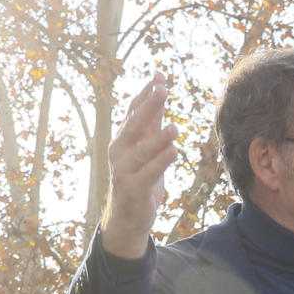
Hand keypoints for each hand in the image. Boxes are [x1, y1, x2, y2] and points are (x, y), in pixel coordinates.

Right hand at [100, 73, 177, 259]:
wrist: (128, 216)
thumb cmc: (141, 178)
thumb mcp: (147, 149)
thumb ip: (153, 124)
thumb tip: (160, 90)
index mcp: (123, 139)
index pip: (133, 111)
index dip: (146, 94)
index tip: (159, 76)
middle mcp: (119, 151)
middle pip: (134, 125)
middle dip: (148, 106)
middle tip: (163, 90)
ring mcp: (124, 170)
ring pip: (141, 150)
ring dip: (158, 138)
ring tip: (174, 127)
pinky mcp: (133, 189)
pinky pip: (149, 173)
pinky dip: (161, 162)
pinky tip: (174, 151)